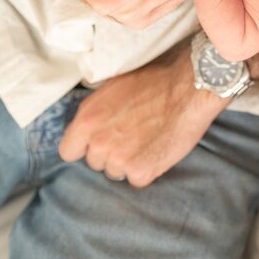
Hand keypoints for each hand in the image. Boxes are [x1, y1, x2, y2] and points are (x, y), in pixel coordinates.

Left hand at [59, 43, 222, 185]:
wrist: (190, 87)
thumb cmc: (156, 79)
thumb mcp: (114, 88)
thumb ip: (96, 112)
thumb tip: (90, 127)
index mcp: (87, 120)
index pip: (68, 151)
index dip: (84, 146)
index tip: (98, 142)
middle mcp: (99, 143)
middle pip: (95, 162)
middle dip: (110, 152)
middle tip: (132, 136)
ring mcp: (120, 160)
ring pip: (116, 172)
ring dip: (129, 162)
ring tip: (149, 140)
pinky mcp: (142, 172)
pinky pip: (137, 178)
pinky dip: (148, 168)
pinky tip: (159, 149)